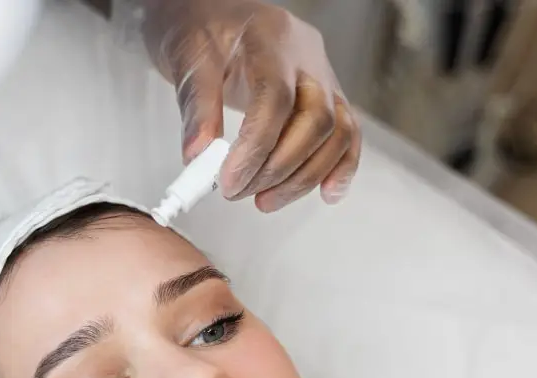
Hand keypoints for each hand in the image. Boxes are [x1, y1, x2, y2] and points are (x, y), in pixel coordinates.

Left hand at [141, 0, 361, 210]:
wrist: (213, 11)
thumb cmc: (200, 28)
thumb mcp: (188, 59)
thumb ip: (196, 107)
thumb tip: (198, 155)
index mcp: (271, 39)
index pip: (276, 99)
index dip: (255, 147)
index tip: (229, 181)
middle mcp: (307, 57)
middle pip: (316, 120)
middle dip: (278, 168)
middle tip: (239, 192)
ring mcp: (323, 76)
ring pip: (337, 133)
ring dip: (303, 177)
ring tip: (264, 200)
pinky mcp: (328, 96)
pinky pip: (349, 134)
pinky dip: (339, 167)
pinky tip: (326, 194)